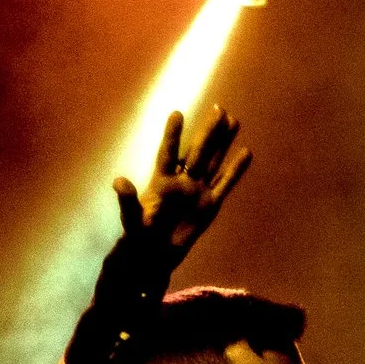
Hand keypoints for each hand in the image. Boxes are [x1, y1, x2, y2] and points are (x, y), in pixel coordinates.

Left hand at [113, 107, 252, 271]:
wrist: (154, 254)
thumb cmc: (138, 236)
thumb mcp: (131, 218)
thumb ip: (128, 200)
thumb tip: (118, 181)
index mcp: (161, 182)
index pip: (169, 153)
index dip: (172, 135)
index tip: (177, 113)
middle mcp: (181, 181)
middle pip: (197, 152)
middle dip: (208, 131)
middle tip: (219, 108)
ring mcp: (197, 191)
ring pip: (213, 161)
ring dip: (223, 142)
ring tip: (233, 120)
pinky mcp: (209, 205)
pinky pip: (225, 183)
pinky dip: (235, 169)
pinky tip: (246, 152)